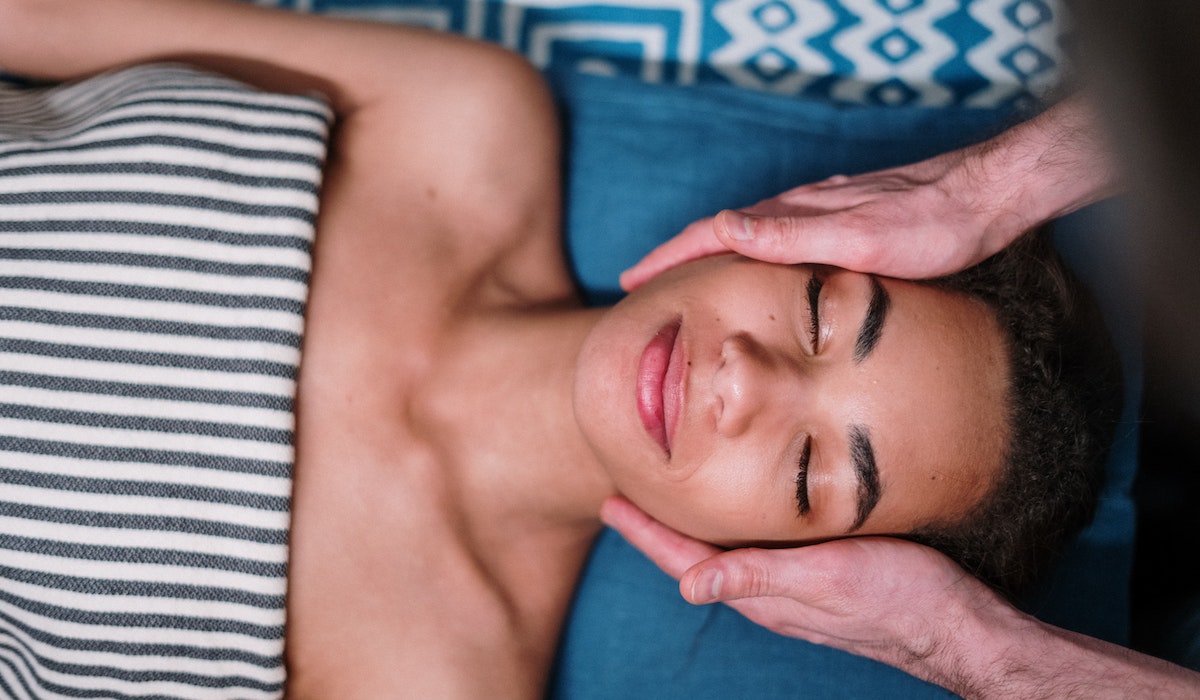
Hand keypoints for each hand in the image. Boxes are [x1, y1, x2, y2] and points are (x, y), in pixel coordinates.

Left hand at [600, 496, 1007, 689]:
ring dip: (692, 529)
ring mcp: (794, 588)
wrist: (959, 625)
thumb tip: (688, 588)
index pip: (685, 560)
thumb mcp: (826, 579)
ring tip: (668, 502)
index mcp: (762, 592)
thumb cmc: (899, 597)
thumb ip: (760, 577)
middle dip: (659, 529)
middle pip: (697, 557)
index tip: (610, 503)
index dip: (645, 532)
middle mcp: (770, 592)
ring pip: (727, 554)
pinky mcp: (821, 577)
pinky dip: (734, 529)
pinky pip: (759, 551)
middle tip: (624, 495)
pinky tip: (742, 513)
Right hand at [620, 149, 1021, 289]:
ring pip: (746, 237)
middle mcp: (799, 211)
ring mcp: (819, 215)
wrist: (984, 198)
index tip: (630, 281)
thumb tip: (720, 229)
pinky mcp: (840, 223)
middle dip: (675, 258)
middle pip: (719, 234)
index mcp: (792, 216)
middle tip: (641, 285)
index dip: (667, 258)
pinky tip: (756, 269)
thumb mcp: (857, 238)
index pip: (710, 235)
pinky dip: (747, 255)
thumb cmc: (928, 225)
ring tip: (684, 281)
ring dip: (708, 256)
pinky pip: (776, 240)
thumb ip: (789, 235)